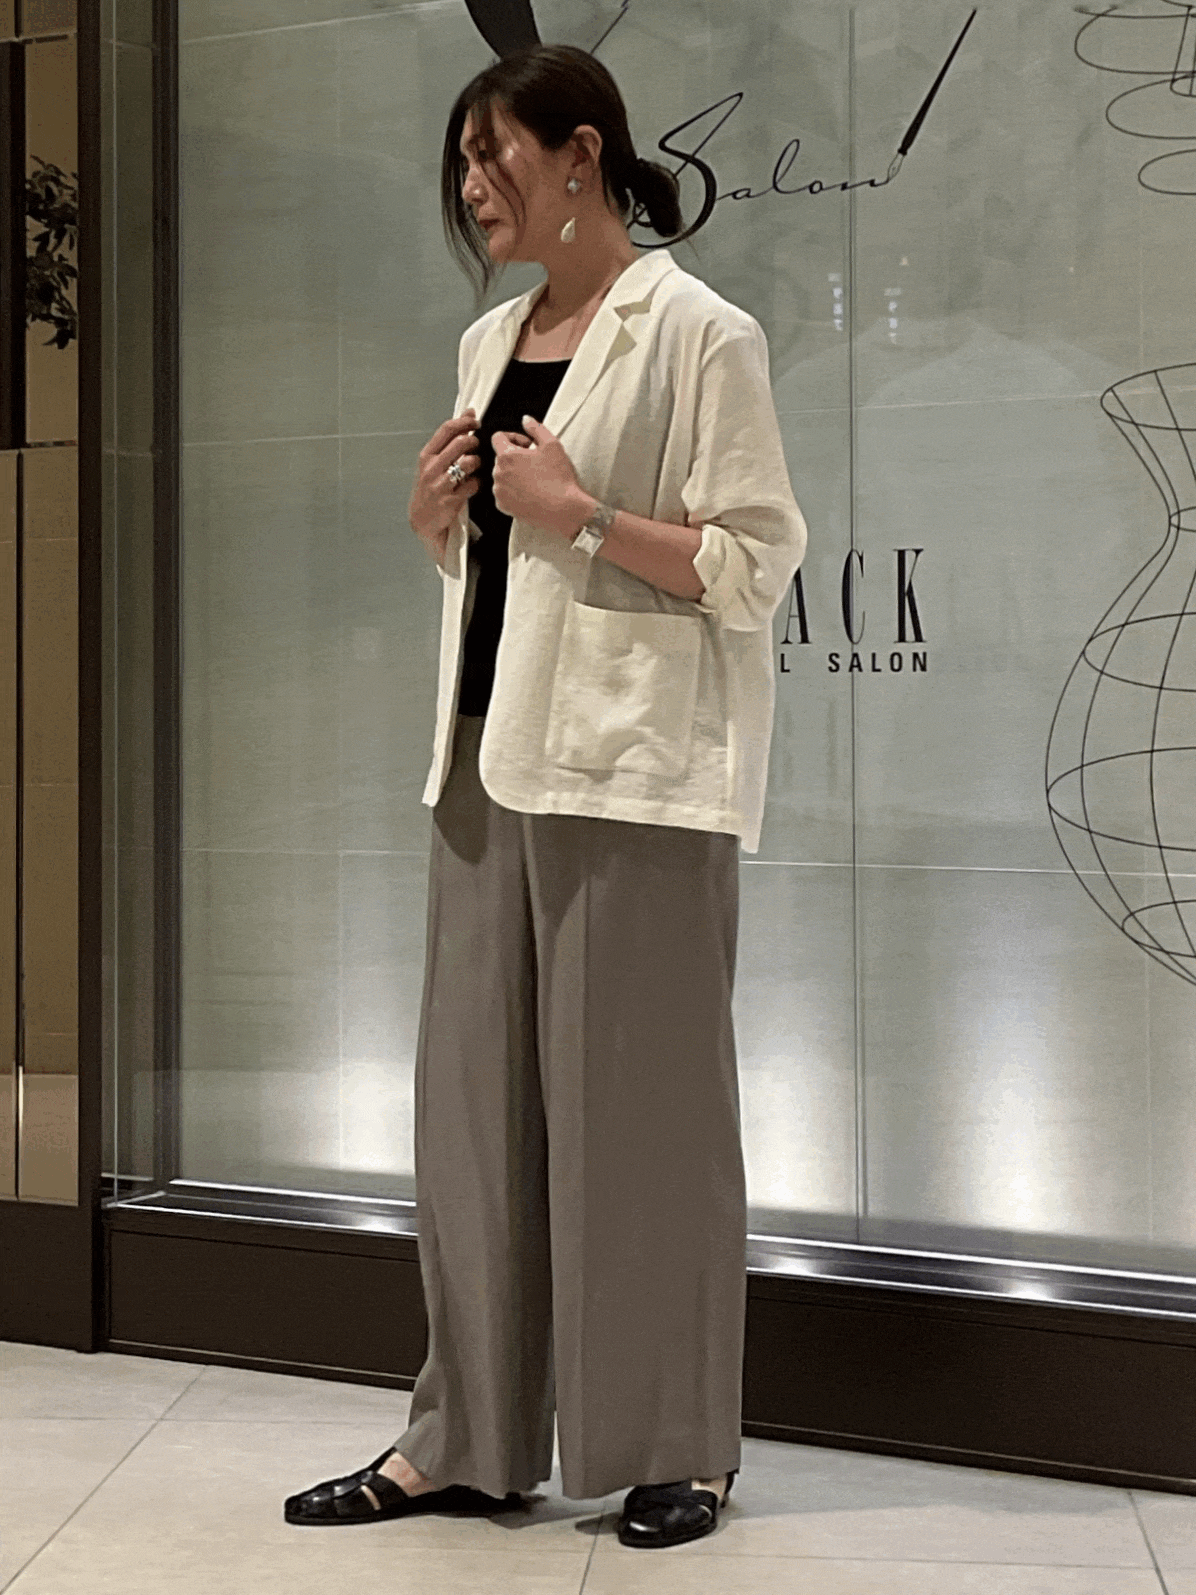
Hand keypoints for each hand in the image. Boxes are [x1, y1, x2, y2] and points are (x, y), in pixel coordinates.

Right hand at [408, 408, 479, 547]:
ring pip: (469, 462)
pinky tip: (473, 485)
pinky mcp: (451, 500)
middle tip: (478, 446)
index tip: (476, 422)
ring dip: (477, 463)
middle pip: (461, 443)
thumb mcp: (432, 463)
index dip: (465, 421)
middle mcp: (431, 468)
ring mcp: (440, 484)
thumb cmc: (430, 488)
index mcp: (426, 456)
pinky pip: (473, 484)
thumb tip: (469, 412)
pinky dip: (478, 483)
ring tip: (475, 467)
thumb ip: (450, 440)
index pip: (447, 429)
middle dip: (475, 441)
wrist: (422, 521)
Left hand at [491, 415, 589, 536]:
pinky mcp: (503, 506)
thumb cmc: (558, 478)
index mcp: (506, 456)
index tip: (527, 445)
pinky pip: (503, 493)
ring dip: (514, 474)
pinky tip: (530, 492)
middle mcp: (498, 473)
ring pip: (502, 476)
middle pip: (501, 458)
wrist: (563, 510)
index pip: (498, 437)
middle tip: (535, 463)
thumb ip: (536, 428)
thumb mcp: (552, 445)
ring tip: (534, 479)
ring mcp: (499, 491)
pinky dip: (513, 490)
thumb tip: (525, 420)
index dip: (513, 437)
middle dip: (515, 457)